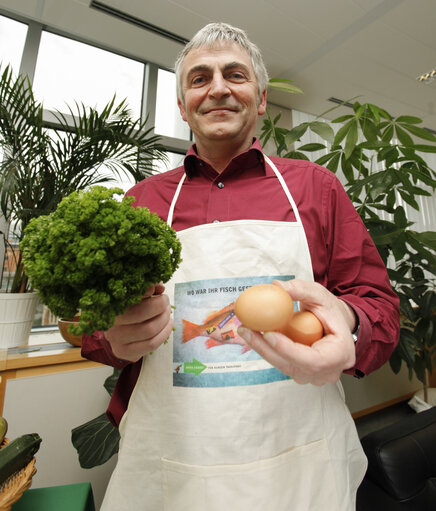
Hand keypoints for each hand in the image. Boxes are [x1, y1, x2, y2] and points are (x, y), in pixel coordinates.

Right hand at [105, 283, 172, 361]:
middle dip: (160, 305)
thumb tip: (159, 287)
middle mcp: (110, 321)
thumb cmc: (130, 310)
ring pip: (149, 329)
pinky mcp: (124, 351)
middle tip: (165, 302)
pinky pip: (151, 343)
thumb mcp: (135, 296)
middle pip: (142, 312)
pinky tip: (168, 325)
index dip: (148, 291)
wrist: (118, 336)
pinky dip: (165, 333)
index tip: (158, 291)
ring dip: (164, 319)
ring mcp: (115, 338)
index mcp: (110, 303)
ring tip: (167, 313)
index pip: (130, 295)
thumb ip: (146, 287)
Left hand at [237, 279, 355, 384]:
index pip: (313, 359)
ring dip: (262, 349)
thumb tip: (277, 286)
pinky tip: (253, 335)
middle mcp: (328, 371)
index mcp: (341, 354)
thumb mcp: (319, 295)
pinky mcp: (302, 373)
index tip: (268, 334)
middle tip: (246, 330)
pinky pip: (282, 364)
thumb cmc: (331, 311)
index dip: (288, 350)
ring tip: (245, 330)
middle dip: (266, 349)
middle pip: (293, 365)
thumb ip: (301, 289)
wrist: (336, 325)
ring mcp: (314, 376)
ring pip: (284, 366)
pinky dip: (267, 350)